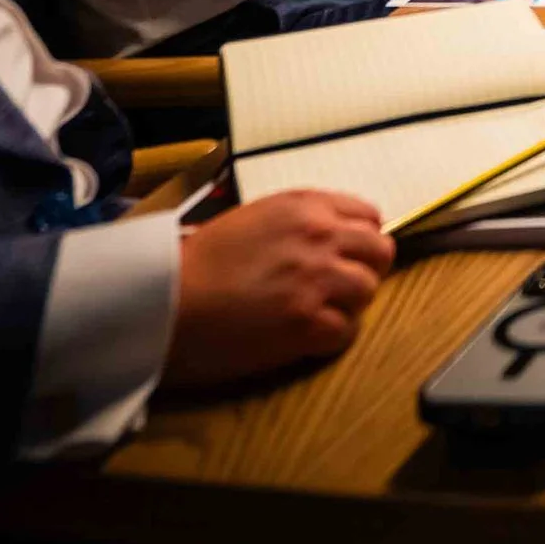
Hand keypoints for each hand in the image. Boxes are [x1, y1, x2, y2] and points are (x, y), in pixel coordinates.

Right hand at [162, 190, 394, 387]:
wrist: (163, 300)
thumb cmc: (197, 262)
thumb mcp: (253, 219)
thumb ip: (299, 222)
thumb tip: (332, 237)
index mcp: (305, 205)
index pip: (369, 216)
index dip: (359, 240)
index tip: (345, 256)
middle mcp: (319, 235)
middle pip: (381, 251)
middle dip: (364, 270)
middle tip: (337, 289)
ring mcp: (317, 278)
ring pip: (368, 291)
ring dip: (348, 305)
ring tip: (316, 313)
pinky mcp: (308, 322)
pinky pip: (347, 331)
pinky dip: (330, 338)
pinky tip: (304, 337)